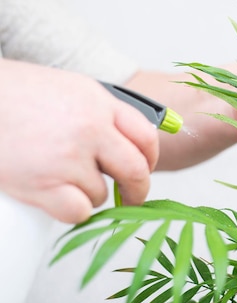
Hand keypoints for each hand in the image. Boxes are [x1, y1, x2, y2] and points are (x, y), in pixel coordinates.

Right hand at [0, 59, 158, 222]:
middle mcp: (90, 130)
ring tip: (62, 178)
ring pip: (102, 194)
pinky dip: (71, 211)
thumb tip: (135, 143)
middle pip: (136, 171)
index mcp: (101, 104)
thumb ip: (105, 114)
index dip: (150, 159)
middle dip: (138, 190)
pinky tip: (56, 197)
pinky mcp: (43, 184)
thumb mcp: (73, 90)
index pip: (147, 138)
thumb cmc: (19, 95)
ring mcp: (67, 158)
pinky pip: (78, 212)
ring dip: (89, 195)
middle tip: (132, 197)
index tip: (145, 169)